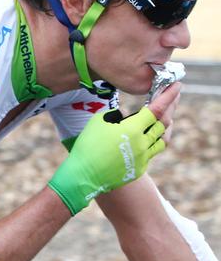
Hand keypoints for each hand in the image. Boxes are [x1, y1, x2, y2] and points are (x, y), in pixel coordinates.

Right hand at [48, 83, 179, 214]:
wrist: (84, 175)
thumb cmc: (88, 145)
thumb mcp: (99, 121)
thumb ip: (117, 116)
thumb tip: (125, 117)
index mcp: (132, 129)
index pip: (157, 109)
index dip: (168, 96)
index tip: (176, 85)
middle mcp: (142, 143)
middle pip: (164, 123)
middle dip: (171, 107)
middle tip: (173, 97)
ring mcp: (143, 158)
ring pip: (163, 139)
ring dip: (165, 127)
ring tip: (165, 120)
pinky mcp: (140, 169)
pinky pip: (152, 152)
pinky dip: (152, 142)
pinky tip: (147, 139)